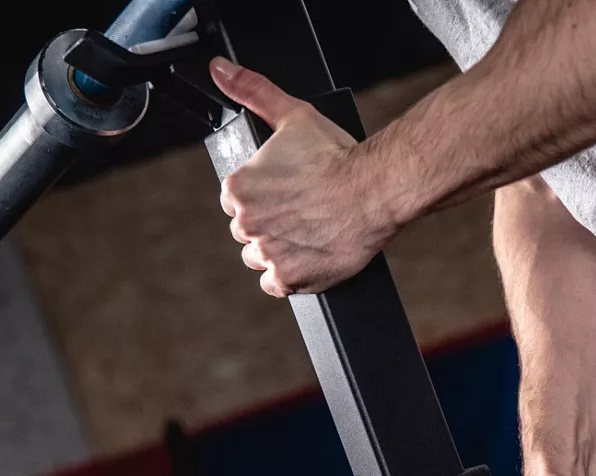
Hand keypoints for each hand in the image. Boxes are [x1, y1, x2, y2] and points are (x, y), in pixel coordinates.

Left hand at [209, 57, 400, 296]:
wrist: (375, 191)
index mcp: (239, 189)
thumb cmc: (338, 156)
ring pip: (260, 258)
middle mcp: (246, 224)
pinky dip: (291, 275)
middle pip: (247, 232)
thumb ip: (253, 92)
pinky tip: (310, 255)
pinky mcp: (289, 279)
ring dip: (279, 250)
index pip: (236, 202)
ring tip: (309, 233)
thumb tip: (220, 70)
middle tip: (303, 212)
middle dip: (271, 224)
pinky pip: (275, 284)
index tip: (288, 194)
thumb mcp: (293, 115)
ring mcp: (267, 254)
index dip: (263, 198)